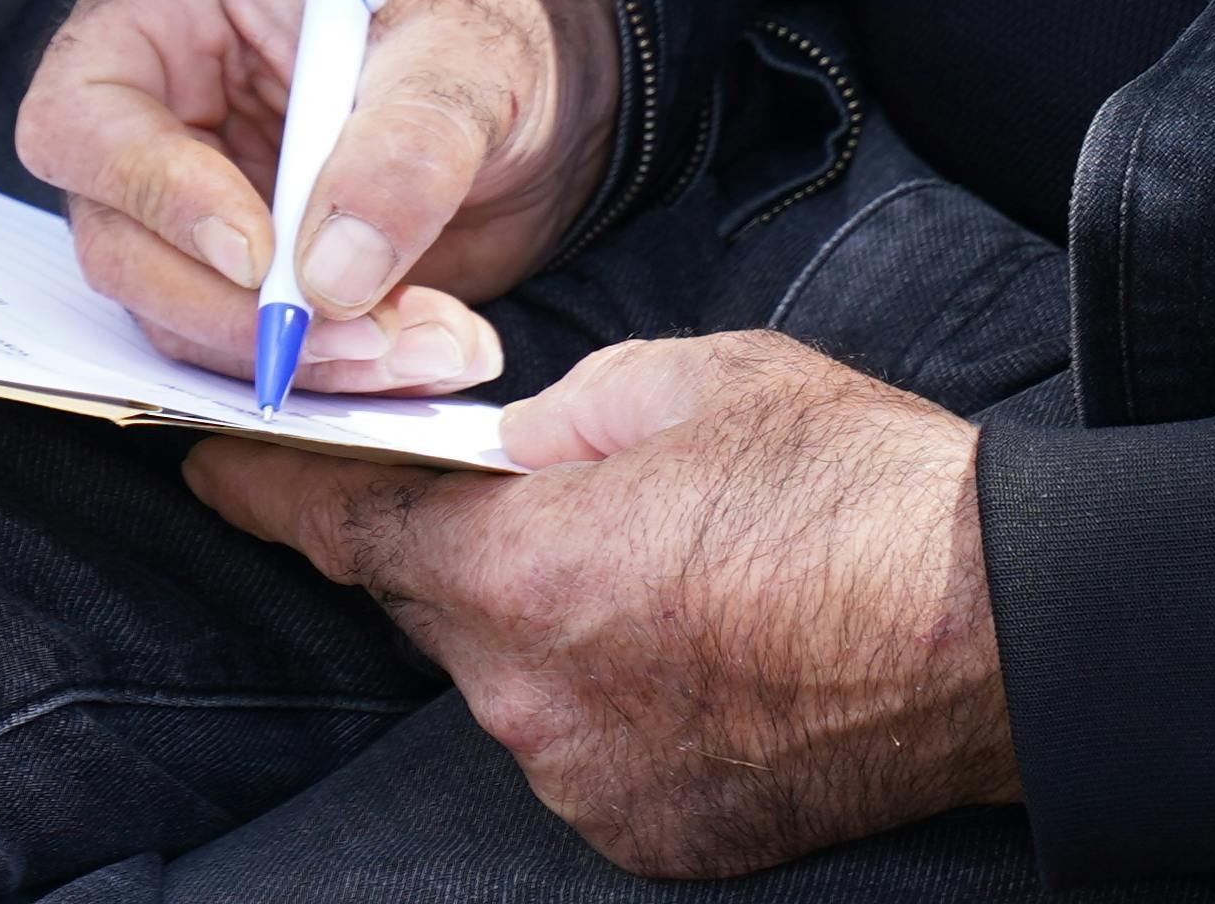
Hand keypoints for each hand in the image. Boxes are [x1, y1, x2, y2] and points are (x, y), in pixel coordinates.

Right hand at [21, 0, 618, 394]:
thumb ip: (405, 152)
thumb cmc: (475, 36)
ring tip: (434, 343)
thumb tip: (332, 274)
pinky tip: (425, 353)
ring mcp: (178, 205)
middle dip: (239, 312)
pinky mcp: (228, 282)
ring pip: (176, 319)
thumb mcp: (461, 63)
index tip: (260, 256)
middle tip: (367, 336)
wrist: (529, 101)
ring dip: (300, 358)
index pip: (84, 115)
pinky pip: (242, 355)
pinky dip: (330, 376)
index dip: (153, 192)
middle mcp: (146, 109)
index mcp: (162, 6)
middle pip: (117, 242)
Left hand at [190, 329, 1010, 877]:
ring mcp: (590, 779)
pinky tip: (694, 646)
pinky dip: (607, 693)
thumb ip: (551, 418)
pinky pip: (579, 743)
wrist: (1001, 628)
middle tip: (549, 495)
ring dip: (546, 623)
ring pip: (508, 676)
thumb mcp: (684, 384)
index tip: (213, 466)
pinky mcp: (650, 831)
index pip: (343, 532)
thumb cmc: (855, 488)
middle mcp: (532, 696)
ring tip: (667, 571)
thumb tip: (492, 443)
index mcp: (523, 571)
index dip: (268, 492)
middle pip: (431, 604)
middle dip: (460, 546)